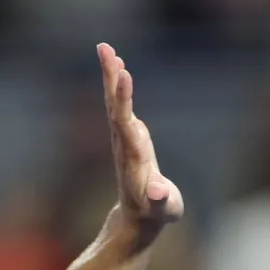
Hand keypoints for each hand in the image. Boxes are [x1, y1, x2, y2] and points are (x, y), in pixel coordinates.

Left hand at [98, 43, 182, 231]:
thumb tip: (159, 193)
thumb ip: (161, 201)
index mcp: (134, 158)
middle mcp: (124, 146)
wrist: (137, 219)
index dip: (125, 101)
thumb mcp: (163, 210)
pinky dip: (118, 86)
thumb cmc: (156, 214)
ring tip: (107, 50)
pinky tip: (117, 66)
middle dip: (112, 80)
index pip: (126, 125)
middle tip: (106, 50)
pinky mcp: (128, 136)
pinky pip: (120, 106)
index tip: (123, 76)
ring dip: (111, 77)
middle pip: (116, 109)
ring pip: (115, 105)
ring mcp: (124, 140)